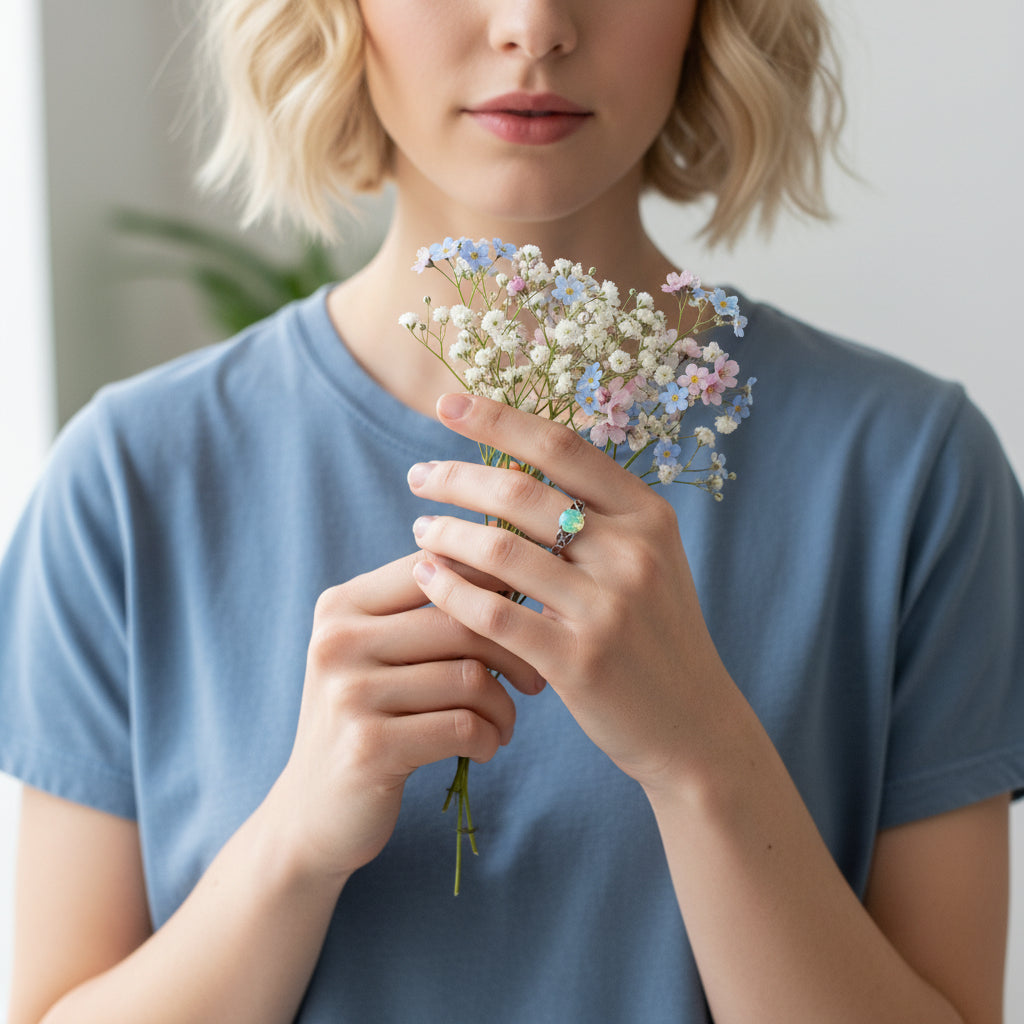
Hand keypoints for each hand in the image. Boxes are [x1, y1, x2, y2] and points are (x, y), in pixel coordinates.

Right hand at [271, 550, 543, 882]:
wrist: (311, 812)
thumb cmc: (365, 721)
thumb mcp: (373, 655)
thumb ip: (420, 612)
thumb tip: (510, 569)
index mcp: (341, 606)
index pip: (433, 566)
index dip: (492, 582)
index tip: (526, 612)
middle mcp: (338, 641)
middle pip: (460, 621)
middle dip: (514, 650)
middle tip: (533, 680)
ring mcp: (349, 694)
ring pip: (469, 676)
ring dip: (503, 705)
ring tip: (504, 723)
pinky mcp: (369, 747)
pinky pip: (462, 726)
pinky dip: (489, 738)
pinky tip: (486, 748)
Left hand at [407, 393, 733, 792]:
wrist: (695, 726)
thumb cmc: (656, 637)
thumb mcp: (648, 562)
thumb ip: (598, 517)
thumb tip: (515, 469)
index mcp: (648, 515)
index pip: (561, 446)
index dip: (498, 417)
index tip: (446, 403)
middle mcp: (632, 552)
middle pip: (520, 491)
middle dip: (455, 477)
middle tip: (417, 477)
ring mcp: (607, 607)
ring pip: (499, 550)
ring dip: (445, 534)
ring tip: (420, 531)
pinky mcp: (579, 661)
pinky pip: (493, 614)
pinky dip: (450, 591)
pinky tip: (426, 578)